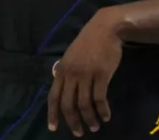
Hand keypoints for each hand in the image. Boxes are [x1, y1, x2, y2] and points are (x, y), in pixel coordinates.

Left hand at [47, 8, 122, 136]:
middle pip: (68, 104)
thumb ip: (67, 72)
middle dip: (72, 121)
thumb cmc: (88, 42)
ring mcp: (86, 74)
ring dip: (89, 119)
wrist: (105, 28)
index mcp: (62, 70)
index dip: (52, 113)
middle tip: (78, 133)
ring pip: (84, 104)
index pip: (53, 96)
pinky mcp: (101, 75)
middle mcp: (71, 74)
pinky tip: (106, 116)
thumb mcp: (71, 56)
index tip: (53, 128)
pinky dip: (102, 110)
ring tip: (94, 127)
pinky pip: (99, 98)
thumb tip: (64, 89)